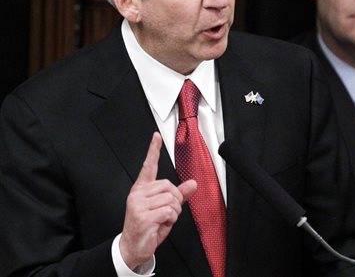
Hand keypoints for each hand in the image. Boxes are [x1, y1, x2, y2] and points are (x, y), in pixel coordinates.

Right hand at [119, 132, 196, 269]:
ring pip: (171, 199)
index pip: (148, 166)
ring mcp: (138, 205)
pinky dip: (171, 219)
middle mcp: (138, 194)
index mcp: (141, 189)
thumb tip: (193, 184)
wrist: (133, 247)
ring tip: (163, 220)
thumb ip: (178, 195)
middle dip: (175, 200)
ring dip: (174, 212)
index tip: (156, 136)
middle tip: (167, 213)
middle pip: (169, 186)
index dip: (153, 150)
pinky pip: (168, 211)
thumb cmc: (147, 227)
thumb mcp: (164, 209)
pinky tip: (161, 224)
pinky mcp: (143, 217)